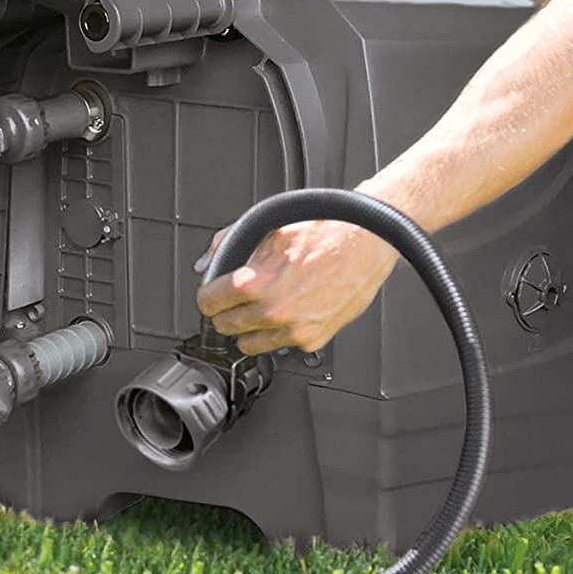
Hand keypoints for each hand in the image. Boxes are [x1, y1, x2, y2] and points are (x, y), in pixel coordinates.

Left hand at [194, 218, 398, 354]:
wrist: (366, 242)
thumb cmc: (323, 231)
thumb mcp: (267, 226)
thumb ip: (228, 244)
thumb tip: (206, 264)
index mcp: (255, 282)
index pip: (207, 304)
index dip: (208, 295)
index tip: (212, 294)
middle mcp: (272, 311)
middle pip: (225, 327)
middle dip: (226, 312)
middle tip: (237, 299)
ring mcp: (292, 330)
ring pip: (248, 344)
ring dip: (249, 328)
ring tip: (261, 306)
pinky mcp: (312, 339)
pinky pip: (279, 346)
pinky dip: (277, 333)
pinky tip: (287, 311)